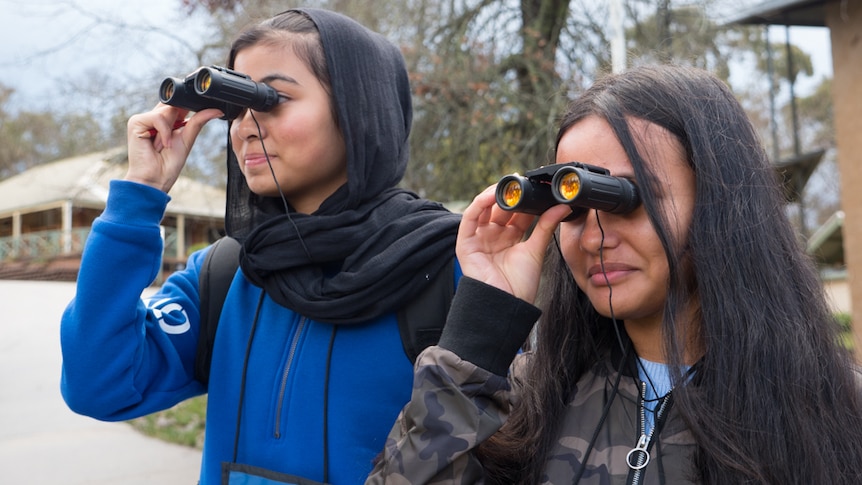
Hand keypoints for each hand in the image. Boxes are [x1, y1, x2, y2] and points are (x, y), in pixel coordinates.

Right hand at [125, 104, 222, 192]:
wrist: (155, 179)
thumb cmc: (168, 164)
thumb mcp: (187, 139)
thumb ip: (198, 122)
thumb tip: (216, 110)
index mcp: (165, 121)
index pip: (177, 104)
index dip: (186, 106)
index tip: (194, 114)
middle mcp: (154, 118)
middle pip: (173, 105)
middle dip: (179, 123)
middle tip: (171, 142)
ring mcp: (144, 119)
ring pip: (167, 110)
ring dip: (170, 132)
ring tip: (164, 146)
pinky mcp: (136, 122)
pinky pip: (157, 117)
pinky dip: (164, 132)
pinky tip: (161, 145)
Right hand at [456, 185, 571, 303]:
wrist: (507, 305)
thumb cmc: (520, 285)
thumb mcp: (536, 250)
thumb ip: (546, 226)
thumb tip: (562, 207)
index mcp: (510, 238)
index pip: (515, 213)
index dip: (523, 199)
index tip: (535, 187)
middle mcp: (494, 237)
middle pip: (499, 209)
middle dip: (508, 194)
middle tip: (520, 181)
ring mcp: (479, 239)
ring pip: (483, 210)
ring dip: (493, 196)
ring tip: (506, 185)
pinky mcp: (466, 244)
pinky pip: (470, 218)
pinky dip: (478, 204)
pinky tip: (491, 196)